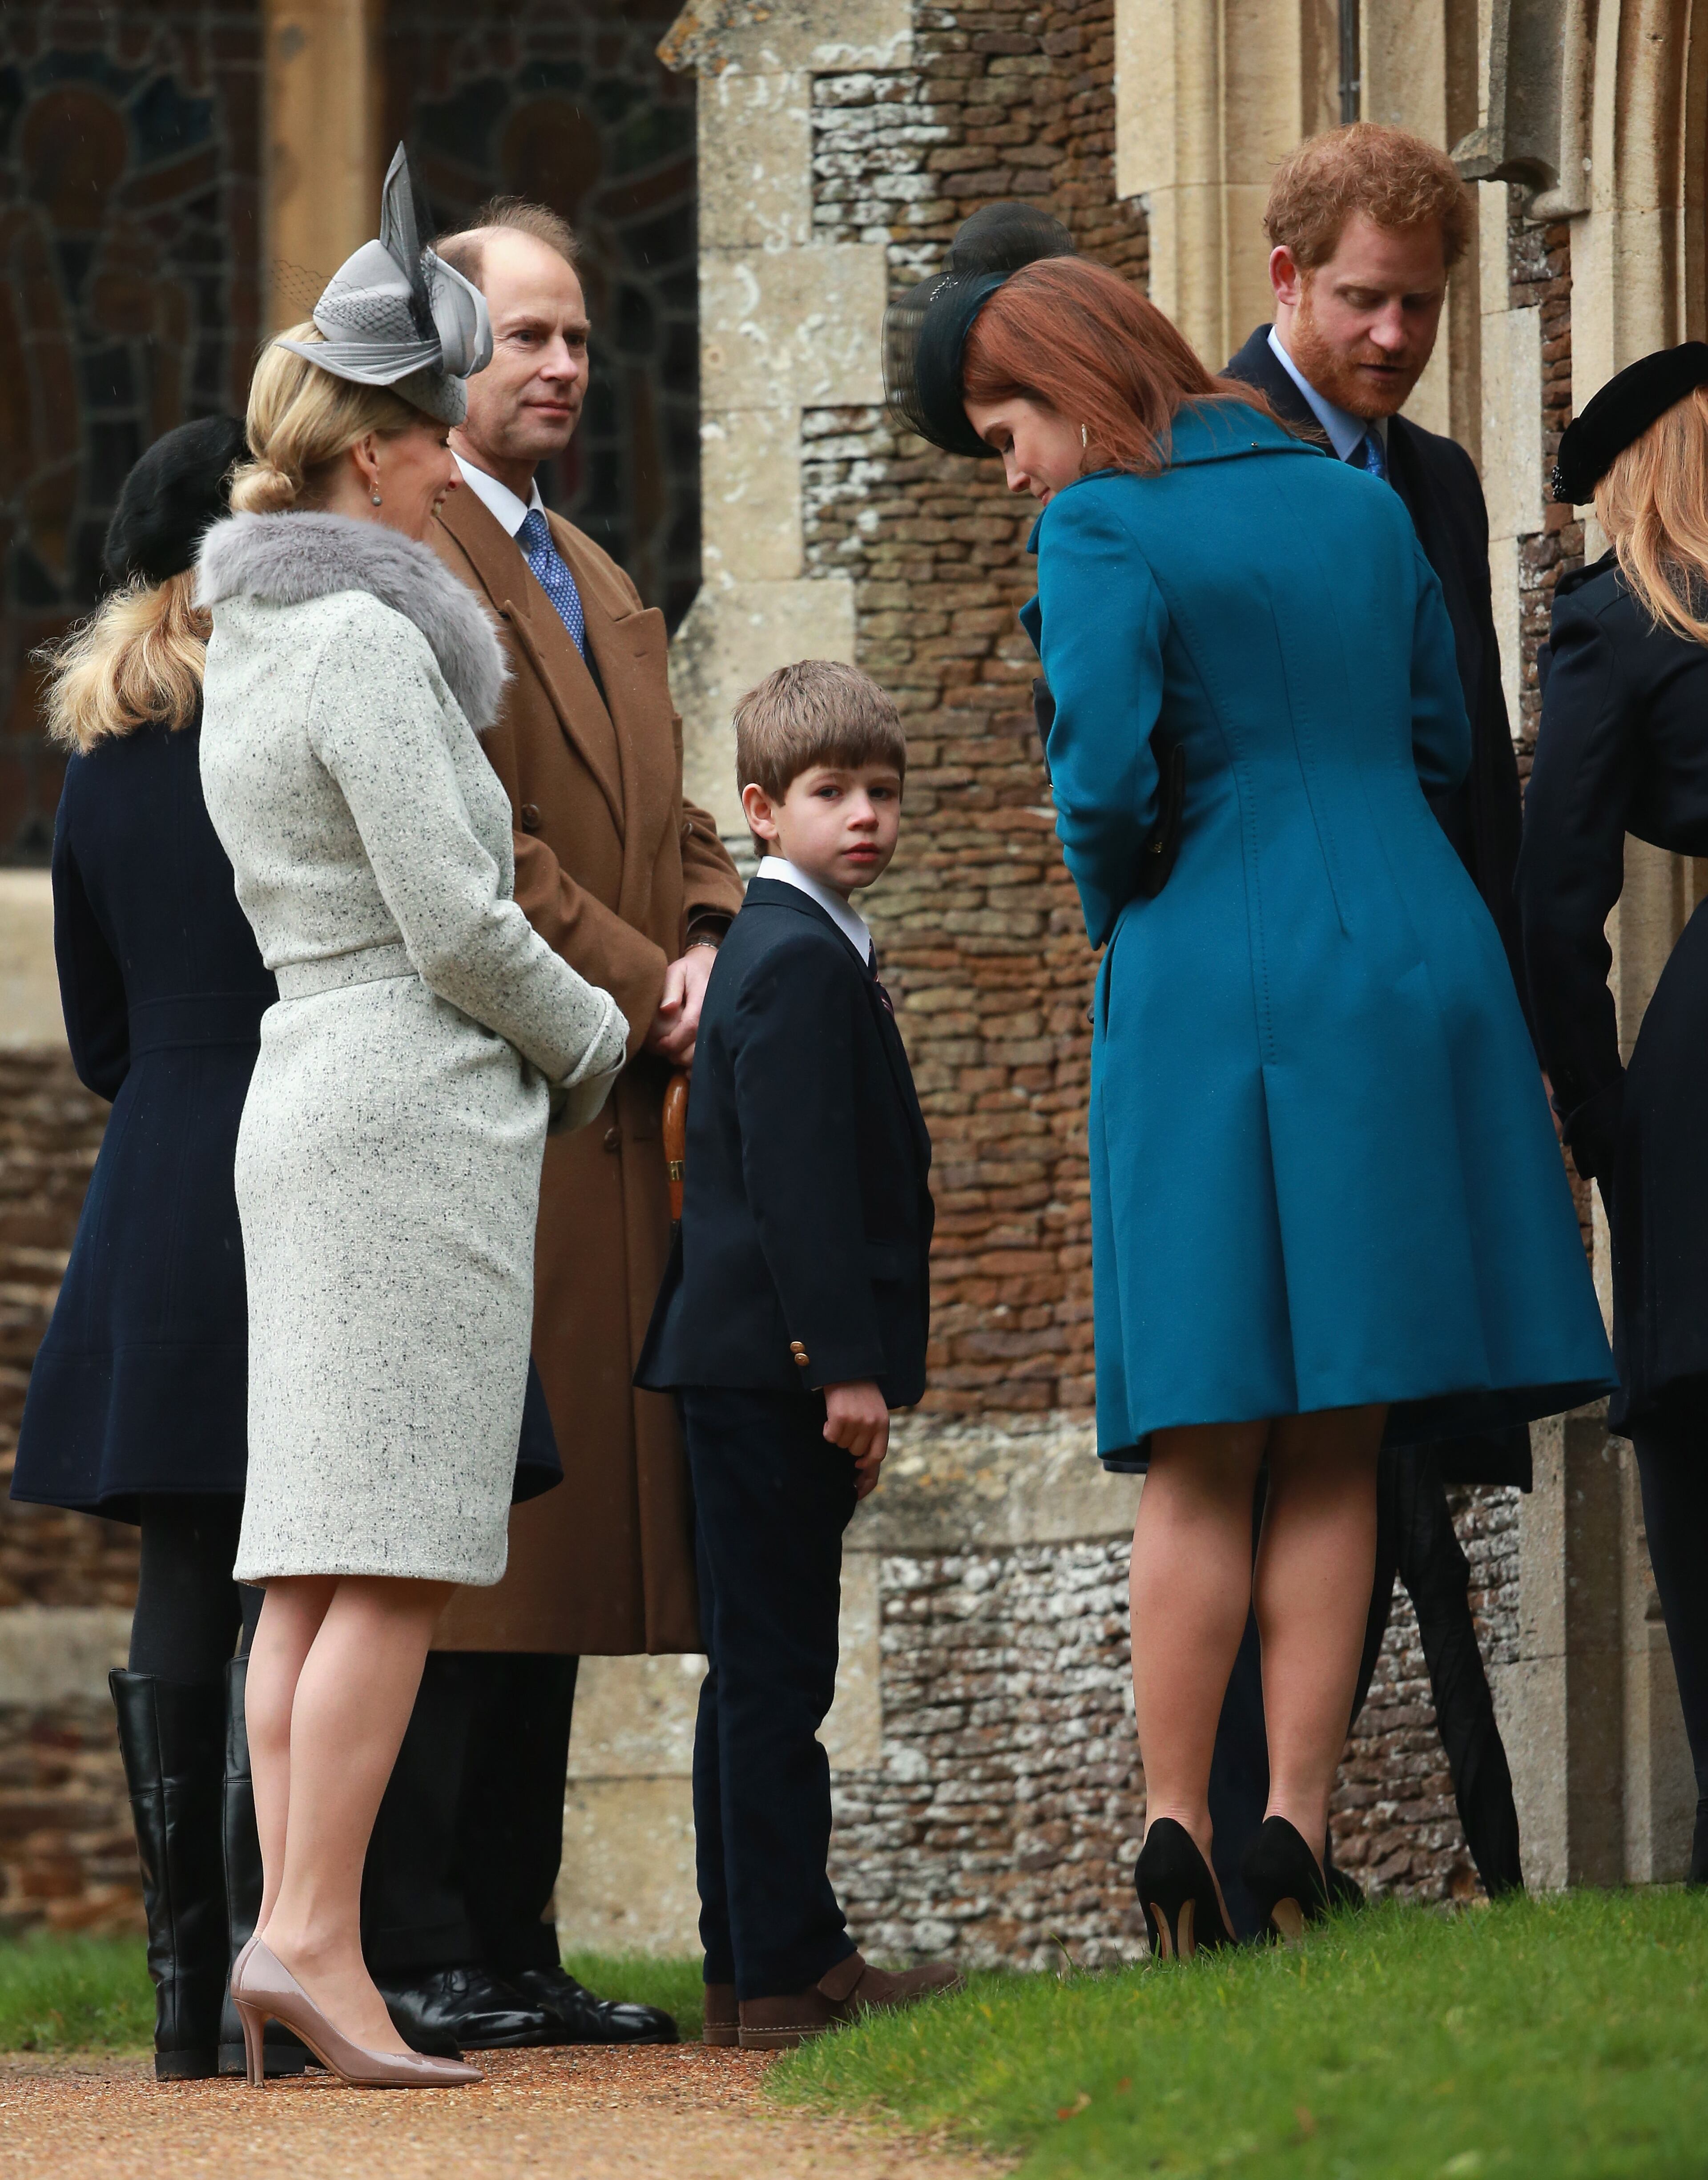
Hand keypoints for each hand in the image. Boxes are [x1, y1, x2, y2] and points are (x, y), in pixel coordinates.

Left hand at [643, 945, 715, 1066]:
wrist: (713, 968)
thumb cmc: (691, 971)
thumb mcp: (678, 971)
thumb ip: (671, 988)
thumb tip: (666, 1009)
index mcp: (705, 997)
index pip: (691, 1025)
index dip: (675, 1040)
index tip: (660, 1045)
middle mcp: (717, 1012)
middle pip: (701, 1042)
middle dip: (681, 1054)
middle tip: (667, 1054)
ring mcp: (723, 1022)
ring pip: (709, 1051)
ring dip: (690, 1061)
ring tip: (676, 1057)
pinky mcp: (724, 1031)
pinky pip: (716, 1052)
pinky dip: (700, 1064)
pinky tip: (689, 1067)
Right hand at [823, 1379, 889, 1498]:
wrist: (847, 1370)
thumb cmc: (861, 1393)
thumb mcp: (876, 1411)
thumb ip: (874, 1432)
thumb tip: (864, 1460)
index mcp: (883, 1424)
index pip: (878, 1454)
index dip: (866, 1463)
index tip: (857, 1464)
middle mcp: (871, 1425)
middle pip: (856, 1451)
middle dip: (849, 1442)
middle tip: (847, 1425)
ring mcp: (855, 1422)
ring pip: (841, 1444)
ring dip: (838, 1434)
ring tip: (841, 1416)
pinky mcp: (839, 1418)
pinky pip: (830, 1436)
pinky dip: (827, 1429)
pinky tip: (831, 1416)